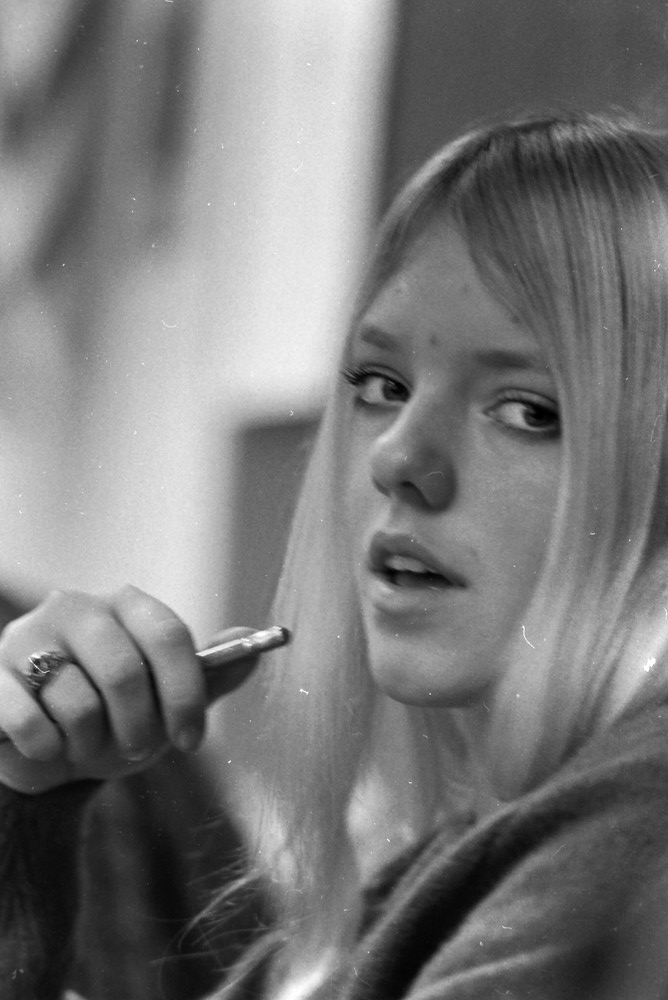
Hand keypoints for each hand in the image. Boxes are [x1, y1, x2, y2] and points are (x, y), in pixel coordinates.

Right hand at [0, 586, 258, 793]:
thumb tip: (255, 642)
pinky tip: (47, 746)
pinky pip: (29, 721)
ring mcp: (27, 638)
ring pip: (77, 703)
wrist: (51, 752)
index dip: (185, 694)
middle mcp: (75, 608)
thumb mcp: (170, 699)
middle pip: (125, 671)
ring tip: (86, 744)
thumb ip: (212, 672)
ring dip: (91, 744)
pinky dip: (46, 748)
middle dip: (139, 727)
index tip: (192, 741)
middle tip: (138, 751)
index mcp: (126, 606)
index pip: (168, 635)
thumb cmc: (118, 717)